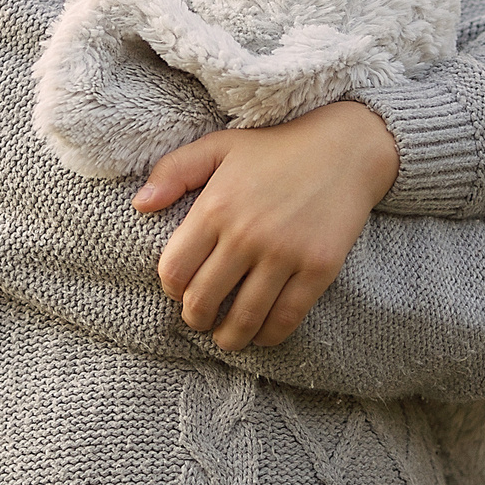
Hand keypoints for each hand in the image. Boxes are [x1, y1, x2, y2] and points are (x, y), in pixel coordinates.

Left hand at [133, 102, 400, 351]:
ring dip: (229, 337)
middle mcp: (246, 234)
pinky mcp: (318, 268)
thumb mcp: (219, 146)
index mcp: (216, 207)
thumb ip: (174, 171)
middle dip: (196, 318)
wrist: (345, 148)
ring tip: (227, 336)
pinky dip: (269, 336)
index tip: (180, 290)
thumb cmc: (275, 149)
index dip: (171, 289)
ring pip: (244, 318)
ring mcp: (284, 253)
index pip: (174, 271)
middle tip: (201, 318)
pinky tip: (262, 335)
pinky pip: (286, 318)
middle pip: (203, 301)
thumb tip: (139, 205)